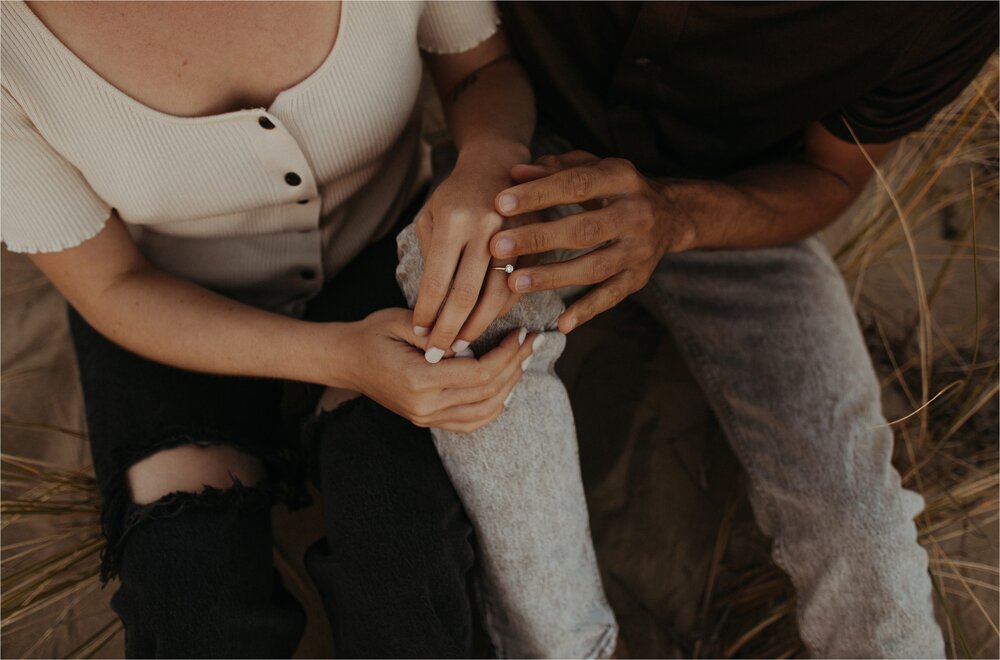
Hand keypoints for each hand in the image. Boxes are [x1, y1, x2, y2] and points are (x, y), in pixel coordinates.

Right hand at [338, 308, 538, 432]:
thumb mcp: (403, 321)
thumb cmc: (373, 334)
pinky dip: (494, 407)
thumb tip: (476, 343)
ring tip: (523, 360)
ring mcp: (427, 418)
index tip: (521, 333)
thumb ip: (440, 332)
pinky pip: (470, 422)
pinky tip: (507, 388)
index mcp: (419, 382)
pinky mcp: (428, 420)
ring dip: (510, 386)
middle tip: (533, 342)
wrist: (346, 360)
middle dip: (515, 365)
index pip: (479, 374)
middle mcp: (425, 407)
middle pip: (487, 393)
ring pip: (484, 412)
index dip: (506, 354)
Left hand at [412, 140, 530, 361]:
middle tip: (438, 353)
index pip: (437, 281)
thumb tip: (432, 305)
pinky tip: (484, 324)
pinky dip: (499, 311)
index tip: (419, 333)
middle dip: (450, 329)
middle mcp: (485, 229)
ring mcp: (513, 237)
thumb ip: (431, 256)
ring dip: (477, 327)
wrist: (498, 163)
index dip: (427, 313)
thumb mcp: (432, 215)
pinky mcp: (533, 243)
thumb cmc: (457, 193)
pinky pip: (517, 288)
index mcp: (454, 220)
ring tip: (461, 345)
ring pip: (496, 297)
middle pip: (466, 295)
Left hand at [489, 151, 697, 332]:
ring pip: (595, 267)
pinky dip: (587, 311)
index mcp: (622, 178)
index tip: (501, 203)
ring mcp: (640, 249)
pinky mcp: (640, 277)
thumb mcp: (592, 166)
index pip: (577, 184)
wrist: (670, 214)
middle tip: (498, 247)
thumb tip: (515, 172)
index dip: (539, 194)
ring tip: (514, 282)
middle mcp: (636, 214)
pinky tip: (561, 322)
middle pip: (584, 230)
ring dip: (553, 277)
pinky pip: (612, 296)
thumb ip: (555, 167)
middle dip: (539, 239)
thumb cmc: (614, 187)